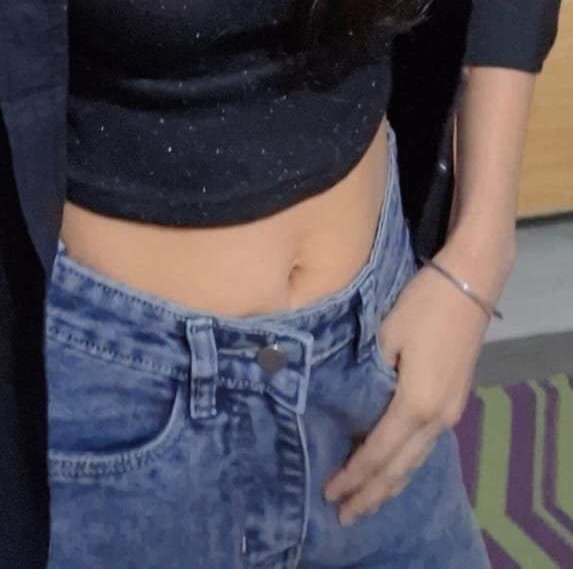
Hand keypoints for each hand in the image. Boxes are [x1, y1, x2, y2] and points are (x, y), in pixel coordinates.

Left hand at [322, 236, 507, 526]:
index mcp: (416, 404)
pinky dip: (405, 465)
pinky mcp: (454, 402)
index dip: (354, 475)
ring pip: (415, 461)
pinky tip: (394, 471)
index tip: (330, 493)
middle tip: (344, 516)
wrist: (470, 283)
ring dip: (389, 486)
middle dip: (371, 494)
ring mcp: (450, 412)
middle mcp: (436, 418)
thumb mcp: (385, 334)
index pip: (378, 452)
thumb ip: (367, 372)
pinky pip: (424, 447)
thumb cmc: (423, 304)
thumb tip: (346, 396)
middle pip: (400, 468)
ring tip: (366, 504)